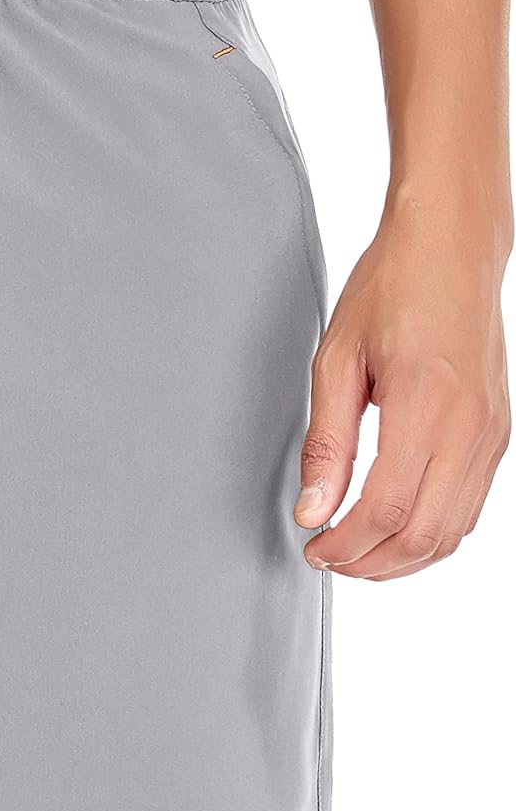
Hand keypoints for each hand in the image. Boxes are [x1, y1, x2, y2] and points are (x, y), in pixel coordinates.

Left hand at [295, 204, 510, 578]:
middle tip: (329, 559)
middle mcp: (468, 427)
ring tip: (357, 553)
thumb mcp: (335, 362)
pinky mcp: (498, 433)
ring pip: (452, 531)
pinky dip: (432, 533)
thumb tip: (312, 508)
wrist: (450, 248)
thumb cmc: (392, 290)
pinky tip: (395, 530)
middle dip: (370, 562)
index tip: (314, 548)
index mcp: (425, 406)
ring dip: (402, 558)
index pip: (384, 510)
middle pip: (422, 534)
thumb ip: (325, 444)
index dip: (345, 544)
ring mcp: (492, 433)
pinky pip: (470, 506)